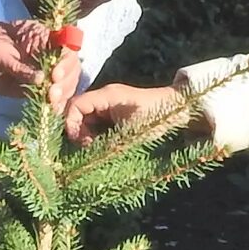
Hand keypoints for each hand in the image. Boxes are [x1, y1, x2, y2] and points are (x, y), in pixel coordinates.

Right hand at [65, 82, 193, 143]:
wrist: (177, 108)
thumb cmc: (157, 116)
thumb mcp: (132, 131)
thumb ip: (110, 141)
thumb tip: (90, 154)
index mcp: (107, 95)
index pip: (77, 104)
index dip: (71, 122)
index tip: (77, 141)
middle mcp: (105, 97)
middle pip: (78, 111)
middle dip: (78, 130)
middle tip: (87, 147)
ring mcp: (109, 104)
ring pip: (86, 118)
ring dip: (86, 133)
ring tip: (94, 147)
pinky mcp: (113, 112)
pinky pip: (96, 121)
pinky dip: (94, 133)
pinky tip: (100, 144)